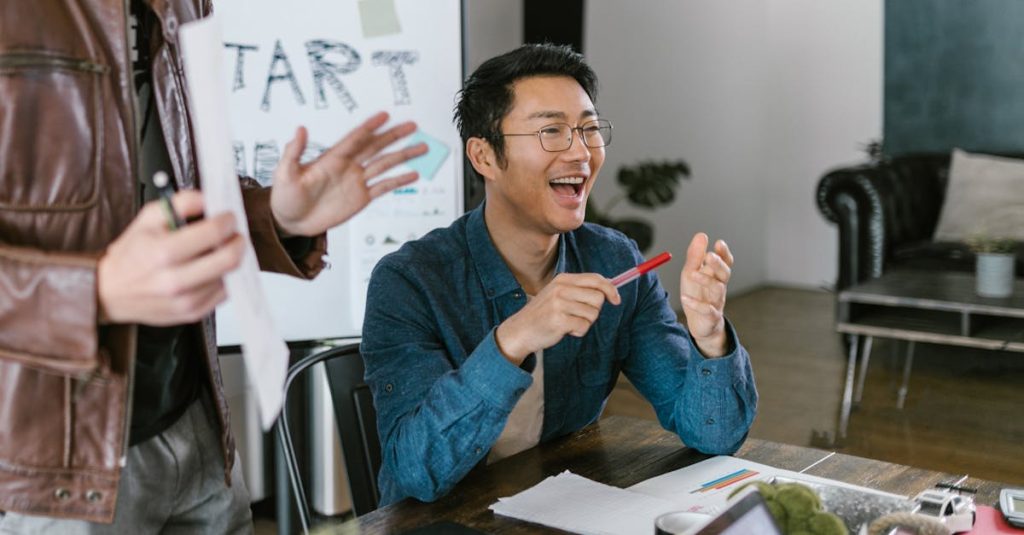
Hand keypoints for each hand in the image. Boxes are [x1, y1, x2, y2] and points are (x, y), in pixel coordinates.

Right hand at [97, 191, 244, 325]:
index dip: (227, 221)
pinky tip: (214, 269)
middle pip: (229, 259)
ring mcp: (186, 300)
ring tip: (222, 250)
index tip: (228, 217)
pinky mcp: (193, 313)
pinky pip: (224, 294)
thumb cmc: (130, 255)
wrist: (110, 292)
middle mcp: (175, 281)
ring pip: (230, 277)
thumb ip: (179, 203)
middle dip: (238, 242)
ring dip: (232, 260)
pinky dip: (225, 278)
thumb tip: (207, 198)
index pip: (213, 233)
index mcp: (163, 253)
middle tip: (234, 234)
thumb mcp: (146, 219)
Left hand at [270, 111, 428, 236]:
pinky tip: (413, 175)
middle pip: (376, 147)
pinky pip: (383, 187)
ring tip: (422, 147)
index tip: (384, 115)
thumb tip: (300, 129)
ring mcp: (356, 181)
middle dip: (394, 136)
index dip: (369, 127)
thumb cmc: (284, 196)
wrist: (290, 221)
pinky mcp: (361, 198)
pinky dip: (398, 181)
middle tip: (412, 125)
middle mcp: (348, 166)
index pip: (355, 139)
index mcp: (332, 158)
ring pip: (384, 165)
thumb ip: (294, 152)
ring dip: (403, 156)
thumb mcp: (284, 173)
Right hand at [494, 273, 620, 364]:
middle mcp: (561, 288)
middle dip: (594, 310)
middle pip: (598, 298)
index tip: (616, 300)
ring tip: (568, 322)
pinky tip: (565, 330)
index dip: (610, 289)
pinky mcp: (558, 320)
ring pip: (593, 314)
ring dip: (585, 322)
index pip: (596, 279)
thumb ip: (580, 289)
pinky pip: (584, 326)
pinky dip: (578, 331)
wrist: (520, 330)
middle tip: (578, 315)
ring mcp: (559, 304)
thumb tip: (609, 288)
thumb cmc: (544, 313)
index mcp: (563, 279)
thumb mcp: (559, 294)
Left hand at [679, 233, 733, 356]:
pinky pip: (707, 310)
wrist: (699, 323)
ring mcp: (717, 302)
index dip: (724, 253)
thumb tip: (702, 235)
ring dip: (706, 280)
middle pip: (724, 274)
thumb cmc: (696, 294)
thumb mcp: (691, 273)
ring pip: (718, 290)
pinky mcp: (711, 317)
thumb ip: (696, 256)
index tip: (719, 243)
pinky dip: (696, 304)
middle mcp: (719, 287)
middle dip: (718, 264)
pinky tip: (685, 299)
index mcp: (715, 275)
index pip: (725, 262)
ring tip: (692, 274)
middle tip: (709, 256)